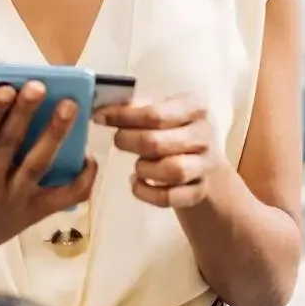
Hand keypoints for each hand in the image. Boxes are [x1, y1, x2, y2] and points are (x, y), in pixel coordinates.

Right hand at [0, 81, 98, 267]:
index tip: (7, 89)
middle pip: (9, 146)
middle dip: (25, 113)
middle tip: (40, 87)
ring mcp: (14, 202)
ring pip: (37, 165)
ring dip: (54, 134)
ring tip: (68, 108)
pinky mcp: (34, 214)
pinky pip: (64, 198)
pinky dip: (82, 179)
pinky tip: (88, 156)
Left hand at [96, 95, 223, 208]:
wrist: (204, 164)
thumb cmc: (174, 132)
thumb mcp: (161, 112)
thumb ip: (134, 110)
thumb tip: (102, 111)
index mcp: (193, 108)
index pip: (154, 114)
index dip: (123, 117)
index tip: (99, 118)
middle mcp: (203, 134)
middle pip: (157, 142)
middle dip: (129, 142)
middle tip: (118, 141)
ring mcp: (205, 164)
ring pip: (171, 171)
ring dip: (144, 169)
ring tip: (136, 166)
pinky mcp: (199, 191)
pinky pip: (169, 197)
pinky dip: (147, 193)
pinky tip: (138, 184)